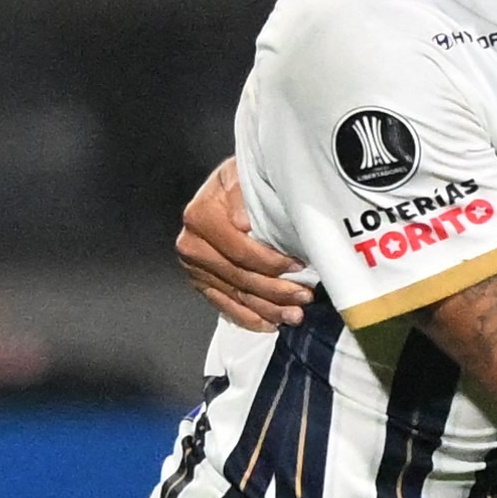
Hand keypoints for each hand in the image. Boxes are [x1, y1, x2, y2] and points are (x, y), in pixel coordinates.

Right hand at [177, 158, 311, 329]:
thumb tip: (243, 222)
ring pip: (236, 295)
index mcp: (200, 216)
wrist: (229, 186)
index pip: (239, 250)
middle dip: (275, 290)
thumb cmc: (243, 179)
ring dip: (267, 308)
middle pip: (239, 276)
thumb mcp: (245, 174)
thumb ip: (242, 195)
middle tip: (304, 296)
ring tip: (294, 314)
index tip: (298, 266)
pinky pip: (225, 305)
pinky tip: (270, 323)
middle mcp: (192, 243)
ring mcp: (195, 266)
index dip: (270, 262)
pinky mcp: (201, 281)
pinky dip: (249, 316)